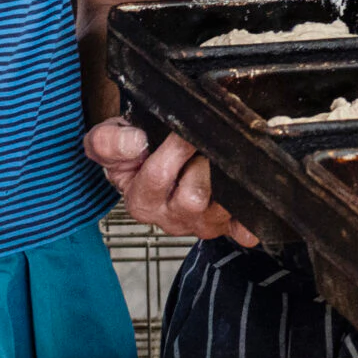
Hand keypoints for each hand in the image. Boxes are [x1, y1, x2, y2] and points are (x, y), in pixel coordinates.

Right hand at [83, 120, 256, 244]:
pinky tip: (248, 200)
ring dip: (225, 179)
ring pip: (221, 206)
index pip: (157, 176)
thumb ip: (109, 141)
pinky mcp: (226, 226)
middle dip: (202, 163)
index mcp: (141, 201)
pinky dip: (247, 219)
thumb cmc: (134, 154)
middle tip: (205, 141)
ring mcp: (201, 224)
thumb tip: (136, 142)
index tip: (183, 129)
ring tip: (219, 158)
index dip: (173, 148)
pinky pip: (242, 228)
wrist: (152, 162)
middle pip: (193, 197)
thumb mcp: (109, 141)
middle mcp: (171, 218)